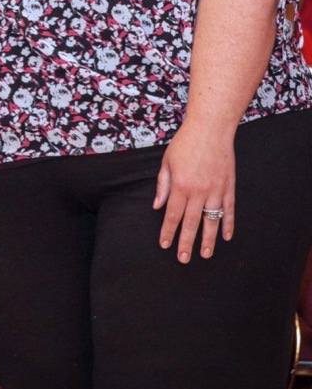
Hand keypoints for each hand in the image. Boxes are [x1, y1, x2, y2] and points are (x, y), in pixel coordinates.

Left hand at [153, 122, 234, 262]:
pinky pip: (229, 210)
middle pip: (191, 222)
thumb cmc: (185, 143)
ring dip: (208, 240)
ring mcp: (216, 190)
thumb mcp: (167, 162)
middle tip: (183, 259)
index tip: (165, 245)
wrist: (210, 129)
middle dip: (186, 242)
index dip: (168, 231)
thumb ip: (163, 185)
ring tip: (206, 255)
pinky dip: (228, 224)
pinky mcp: (229, 187)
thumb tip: (158, 206)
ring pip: (211, 221)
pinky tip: (226, 237)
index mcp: (180, 185)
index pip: (172, 215)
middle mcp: (198, 191)